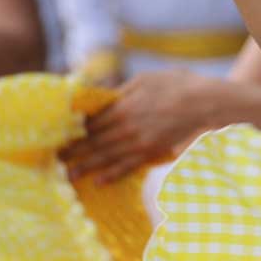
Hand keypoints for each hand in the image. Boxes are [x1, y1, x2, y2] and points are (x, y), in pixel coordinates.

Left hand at [60, 68, 212, 183]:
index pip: (91, 122)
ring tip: (68, 175)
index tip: (59, 137)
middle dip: (74, 151)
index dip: (74, 131)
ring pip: (107, 157)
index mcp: (122, 106)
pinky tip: (99, 181)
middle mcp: (126, 127)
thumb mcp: (145, 79)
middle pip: (94, 142)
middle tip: (55, 161)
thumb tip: (100, 97)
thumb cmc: (176, 84)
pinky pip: (129, 166)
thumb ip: (121, 91)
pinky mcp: (152, 153)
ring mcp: (139, 143)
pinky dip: (113, 174)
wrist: (205, 102)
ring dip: (86, 166)